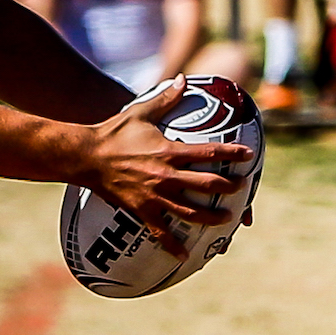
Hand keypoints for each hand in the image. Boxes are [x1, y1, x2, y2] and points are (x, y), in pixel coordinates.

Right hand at [77, 77, 253, 252]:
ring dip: (212, 216)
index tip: (249, 155)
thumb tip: (184, 80)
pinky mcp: (140, 209)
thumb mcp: (141, 112)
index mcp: (169, 151)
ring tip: (227, 220)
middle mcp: (166, 175)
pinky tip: (185, 254)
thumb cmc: (113, 133)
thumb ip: (166, 98)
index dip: (232, 153)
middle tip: (242, 187)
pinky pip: (160, 231)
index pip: (209, 152)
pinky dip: (173, 244)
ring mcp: (154, 195)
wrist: (86, 156)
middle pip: (207, 184)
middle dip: (229, 187)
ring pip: (190, 211)